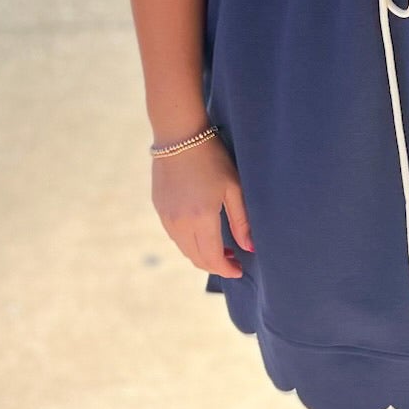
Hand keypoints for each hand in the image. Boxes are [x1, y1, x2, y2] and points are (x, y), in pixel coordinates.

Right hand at [152, 133, 253, 279]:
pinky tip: (202, 234)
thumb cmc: (212, 159)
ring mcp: (167, 218)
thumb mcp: (233, 187)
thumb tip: (249, 248)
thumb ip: (241, 221)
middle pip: (197, 258)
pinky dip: (189, 243)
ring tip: (220, 249)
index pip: (213, 258)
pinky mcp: (159, 210)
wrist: (179, 137)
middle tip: (232, 261)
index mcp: (201, 219)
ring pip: (184, 250)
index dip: (226, 269)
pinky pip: (175, 236)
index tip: (239, 271)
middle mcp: (180, 223)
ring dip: (202, 255)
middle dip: (216, 265)